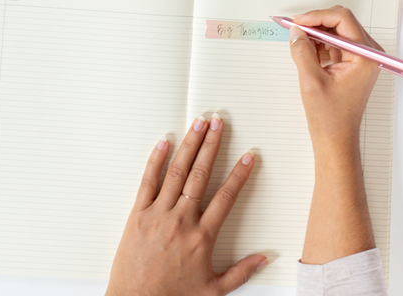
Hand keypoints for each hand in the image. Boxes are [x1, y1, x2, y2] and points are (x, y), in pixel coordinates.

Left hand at [105, 114, 267, 295]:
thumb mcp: (214, 291)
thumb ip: (241, 272)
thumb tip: (265, 258)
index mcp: (202, 237)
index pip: (226, 198)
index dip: (239, 174)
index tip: (248, 156)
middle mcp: (181, 220)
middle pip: (201, 174)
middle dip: (212, 145)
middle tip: (219, 122)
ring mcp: (158, 214)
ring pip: (177, 171)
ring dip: (189, 144)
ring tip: (198, 124)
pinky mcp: (137, 214)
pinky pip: (148, 182)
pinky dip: (155, 160)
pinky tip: (163, 142)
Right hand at [289, 6, 379, 263]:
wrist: (335, 140)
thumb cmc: (329, 117)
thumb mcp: (311, 80)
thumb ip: (303, 51)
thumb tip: (296, 31)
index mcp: (365, 56)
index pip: (342, 19)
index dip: (317, 16)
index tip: (297, 21)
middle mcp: (367, 53)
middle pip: (340, 22)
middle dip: (315, 23)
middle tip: (294, 28)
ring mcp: (359, 58)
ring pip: (335, 32)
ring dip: (315, 33)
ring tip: (297, 42)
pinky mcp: (350, 64)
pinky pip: (333, 44)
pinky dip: (318, 44)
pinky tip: (304, 51)